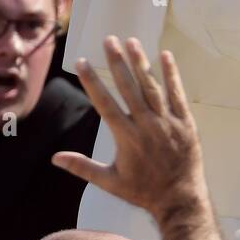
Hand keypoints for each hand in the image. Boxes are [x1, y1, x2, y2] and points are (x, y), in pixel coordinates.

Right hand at [53, 37, 208, 222]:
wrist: (179, 199)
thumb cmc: (142, 191)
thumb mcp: (109, 181)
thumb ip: (82, 167)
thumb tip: (55, 158)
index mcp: (126, 137)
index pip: (104, 103)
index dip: (91, 81)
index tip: (81, 62)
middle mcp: (146, 125)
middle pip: (128, 88)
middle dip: (117, 62)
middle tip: (108, 40)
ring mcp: (167, 122)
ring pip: (152, 87)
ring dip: (141, 63)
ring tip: (131, 41)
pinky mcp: (185, 122)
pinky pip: (177, 94)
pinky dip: (172, 75)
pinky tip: (165, 56)